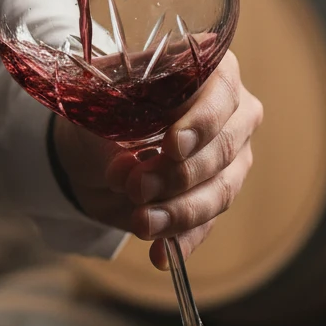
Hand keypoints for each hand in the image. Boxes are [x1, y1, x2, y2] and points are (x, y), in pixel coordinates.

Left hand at [52, 49, 261, 268]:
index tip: (172, 146)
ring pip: (221, 191)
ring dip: (178, 212)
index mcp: (209, 69)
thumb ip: (117, 116)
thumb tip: (127, 155)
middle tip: (137, 187)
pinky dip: (182, 241)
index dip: (201, 122)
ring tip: (140, 222)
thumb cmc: (103, 108)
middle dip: (179, 174)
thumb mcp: (102, 97)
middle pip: (224, 148)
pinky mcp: (216, 196)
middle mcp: (232, 111)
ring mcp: (231, 157)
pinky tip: (161, 256)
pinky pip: (207, 224)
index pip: (221, 92)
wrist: (93, 149)